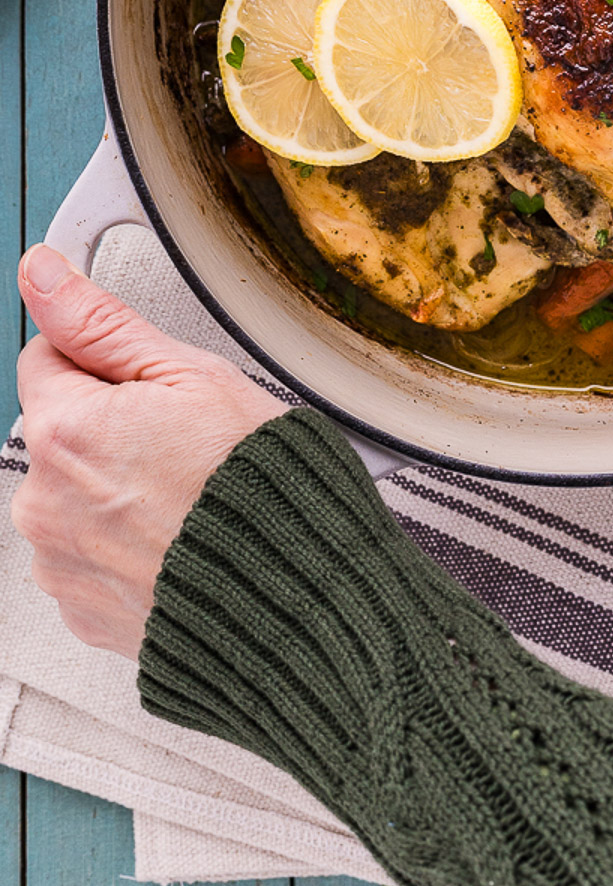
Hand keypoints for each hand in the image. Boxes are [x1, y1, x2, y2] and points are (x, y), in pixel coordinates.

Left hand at [12, 243, 287, 657]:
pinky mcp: (84, 611)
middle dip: (112, 425)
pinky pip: (93, 554)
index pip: (47, 357)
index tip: (154, 381)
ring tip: (191, 494)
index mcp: (66, 430)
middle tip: (186, 438)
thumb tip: (43, 274)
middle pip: (63, 430)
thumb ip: (102, 323)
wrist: (296, 600)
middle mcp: (45, 502)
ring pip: (76, 495)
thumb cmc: (259, 488)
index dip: (108, 359)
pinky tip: (182, 536)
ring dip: (118, 488)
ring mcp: (62, 563)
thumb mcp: (193, 375)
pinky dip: (128, 543)